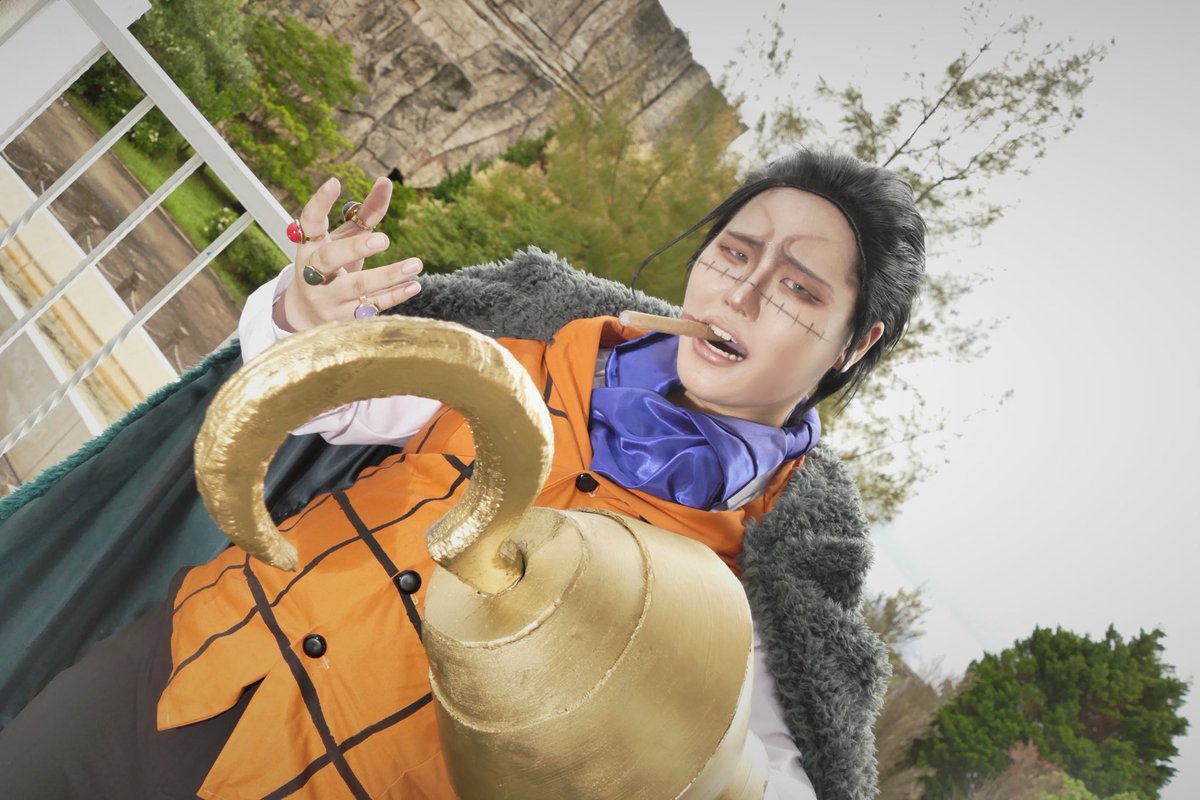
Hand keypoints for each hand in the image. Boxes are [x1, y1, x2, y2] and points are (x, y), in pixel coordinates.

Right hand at [276, 175, 422, 331]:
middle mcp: (312, 273)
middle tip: (384, 239)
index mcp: (309, 248)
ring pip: (357, 287)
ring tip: (415, 264)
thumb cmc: (332, 268)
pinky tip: (414, 285)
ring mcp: (327, 299)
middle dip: (356, 248)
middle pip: (329, 259)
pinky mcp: (343, 320)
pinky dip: (394, 296)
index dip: (319, 203)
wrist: (306, 315)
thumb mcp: (344, 239)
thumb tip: (386, 182)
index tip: (334, 182)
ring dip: (388, 275)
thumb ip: (365, 213)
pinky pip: (371, 307)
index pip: (309, 223)